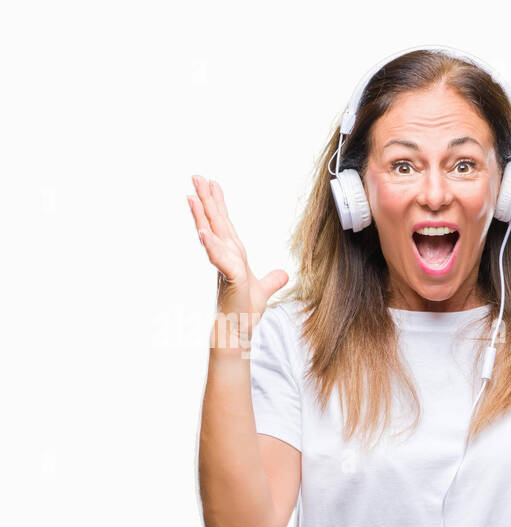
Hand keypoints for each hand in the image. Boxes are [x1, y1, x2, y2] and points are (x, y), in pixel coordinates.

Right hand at [188, 174, 287, 321]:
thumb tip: (283, 274)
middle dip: (206, 200)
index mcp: (234, 254)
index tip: (212, 184)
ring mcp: (226, 266)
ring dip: (202, 216)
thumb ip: (272, 280)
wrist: (238, 330)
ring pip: (213, 235)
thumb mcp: (263, 290)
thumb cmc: (244, 311)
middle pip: (215, 223)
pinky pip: (220, 260)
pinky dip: (212, 246)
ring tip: (191, 196)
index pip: (225, 224)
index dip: (219, 204)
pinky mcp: (230, 279)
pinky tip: (204, 233)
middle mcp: (227, 256)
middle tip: (196, 177)